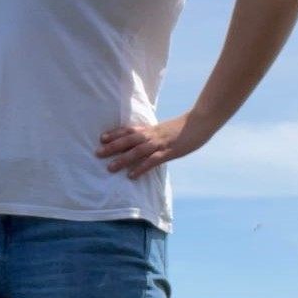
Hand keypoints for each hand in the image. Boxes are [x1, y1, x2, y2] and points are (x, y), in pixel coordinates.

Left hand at [96, 113, 210, 179]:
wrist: (200, 122)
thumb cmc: (183, 127)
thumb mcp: (164, 129)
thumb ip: (153, 134)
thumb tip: (143, 140)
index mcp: (150, 129)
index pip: (129, 130)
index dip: (115, 134)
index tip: (101, 138)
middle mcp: (152, 135)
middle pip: (128, 140)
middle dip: (112, 147)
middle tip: (97, 153)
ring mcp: (160, 143)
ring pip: (137, 151)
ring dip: (123, 159)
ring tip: (110, 168)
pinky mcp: (169, 152)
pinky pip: (152, 161)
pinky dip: (141, 168)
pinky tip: (132, 176)